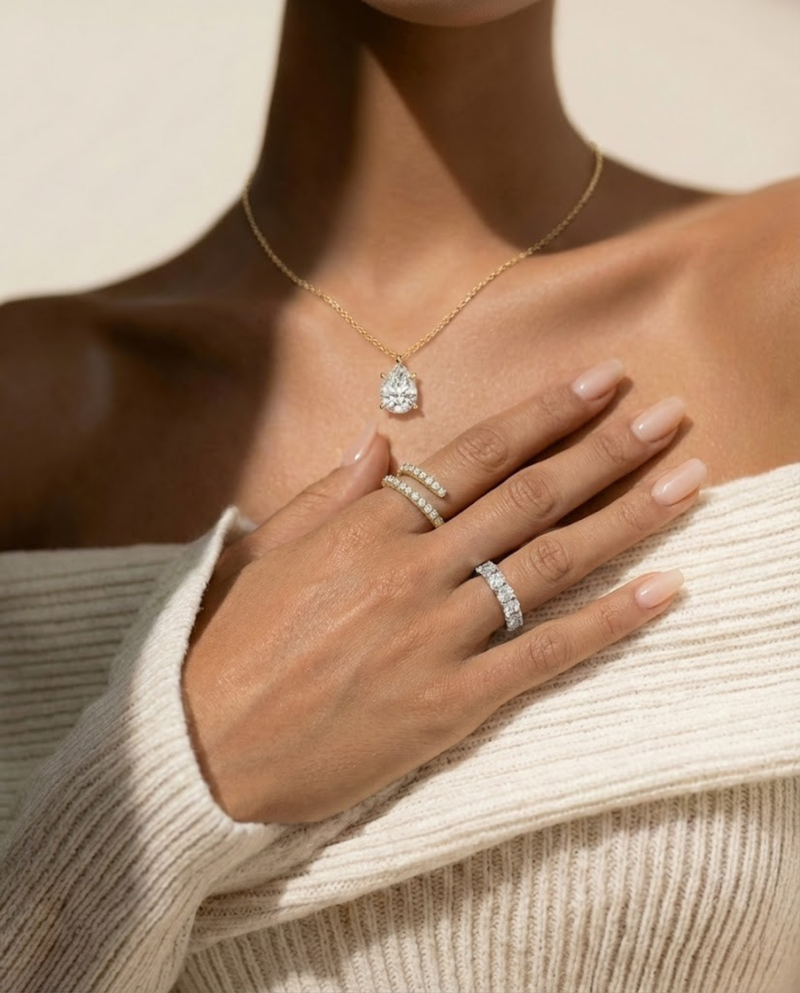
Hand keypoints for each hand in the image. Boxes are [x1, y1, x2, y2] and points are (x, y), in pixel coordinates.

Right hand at [182, 359, 704, 823]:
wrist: (200, 752)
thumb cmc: (226, 647)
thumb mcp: (262, 551)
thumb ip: (327, 495)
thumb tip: (378, 443)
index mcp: (364, 526)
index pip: (476, 455)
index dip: (546, 414)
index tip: (601, 380)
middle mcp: (409, 570)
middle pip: (530, 497)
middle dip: (607, 450)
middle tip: (668, 412)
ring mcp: (434, 637)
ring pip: (550, 563)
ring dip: (628, 516)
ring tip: (689, 478)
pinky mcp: (449, 705)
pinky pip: (545, 653)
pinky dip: (610, 620)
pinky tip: (664, 589)